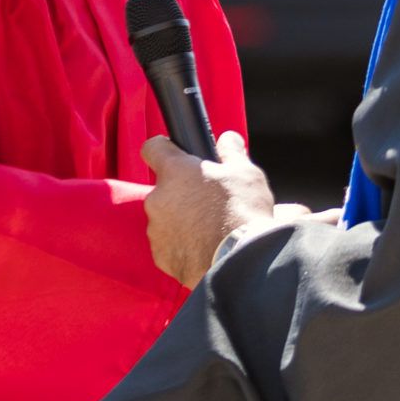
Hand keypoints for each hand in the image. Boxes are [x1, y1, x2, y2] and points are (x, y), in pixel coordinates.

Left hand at [141, 130, 280, 287]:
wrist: (239, 261)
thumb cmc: (242, 213)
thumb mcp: (246, 173)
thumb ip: (231, 152)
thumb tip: (228, 139)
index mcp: (175, 172)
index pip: (153, 148)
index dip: (164, 149)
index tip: (175, 155)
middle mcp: (157, 198)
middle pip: (164, 189)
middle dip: (182, 193)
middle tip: (208, 201)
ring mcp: (156, 229)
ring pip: (165, 218)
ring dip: (180, 220)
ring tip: (209, 229)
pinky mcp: (161, 255)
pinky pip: (168, 245)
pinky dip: (181, 245)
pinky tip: (204, 247)